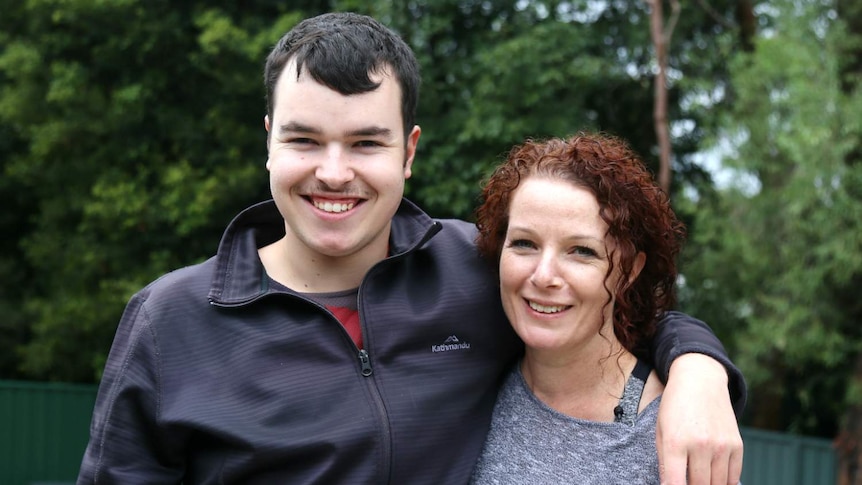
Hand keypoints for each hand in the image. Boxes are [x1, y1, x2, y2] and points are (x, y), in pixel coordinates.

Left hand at [657, 353, 742, 484]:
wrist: (700, 380)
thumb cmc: (675, 407)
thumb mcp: (661, 430)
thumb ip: (665, 461)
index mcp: (675, 442)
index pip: (676, 483)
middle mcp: (700, 445)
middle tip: (688, 480)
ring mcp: (721, 446)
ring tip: (699, 478)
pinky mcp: (737, 445)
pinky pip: (734, 477)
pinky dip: (725, 482)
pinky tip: (715, 476)